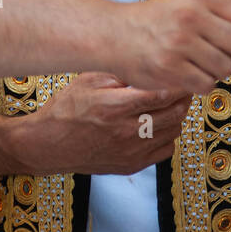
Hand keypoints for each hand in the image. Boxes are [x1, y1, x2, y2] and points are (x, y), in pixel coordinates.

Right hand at [5, 72, 192, 174]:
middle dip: (183, 96)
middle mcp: (127, 132)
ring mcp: (131, 152)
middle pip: (174, 112)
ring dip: (178, 114)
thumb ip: (122, 74)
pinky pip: (166, 150)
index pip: (163, 93)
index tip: (181, 72)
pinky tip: (159, 124)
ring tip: (171, 102)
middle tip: (182, 85)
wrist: (47, 145)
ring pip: (174, 131)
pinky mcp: (132, 165)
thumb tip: (151, 66)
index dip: (178, 82)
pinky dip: (169, 135)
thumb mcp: (89, 80)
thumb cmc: (65, 111)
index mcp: (116, 107)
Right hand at [114, 0, 230, 95]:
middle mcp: (192, 16)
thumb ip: (223, 14)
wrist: (114, 34)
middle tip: (218, 55)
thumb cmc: (156, 20)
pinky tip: (187, 73)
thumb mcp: (188, 1)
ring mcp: (180, 42)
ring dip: (217, 70)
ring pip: (225, 68)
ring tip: (197, 62)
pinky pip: (207, 84)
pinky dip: (202, 83)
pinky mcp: (170, 67)